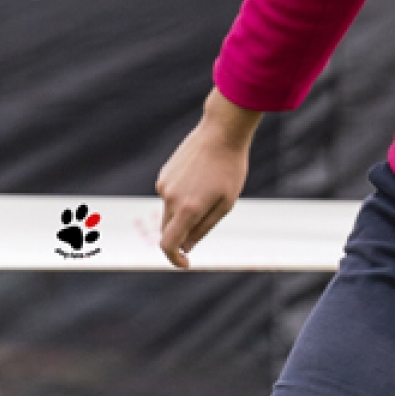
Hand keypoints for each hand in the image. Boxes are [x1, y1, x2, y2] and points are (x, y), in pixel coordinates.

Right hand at [155, 90, 260, 268]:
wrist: (221, 132)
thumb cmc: (230, 169)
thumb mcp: (225, 203)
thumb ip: (204, 228)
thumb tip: (187, 247)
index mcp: (186, 209)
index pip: (168, 244)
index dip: (174, 258)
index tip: (186, 263)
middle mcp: (169, 198)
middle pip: (167, 230)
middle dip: (182, 236)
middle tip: (204, 227)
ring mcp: (164, 184)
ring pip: (169, 212)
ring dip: (183, 214)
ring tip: (209, 193)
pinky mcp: (164, 174)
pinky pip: (170, 195)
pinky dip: (181, 198)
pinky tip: (201, 180)